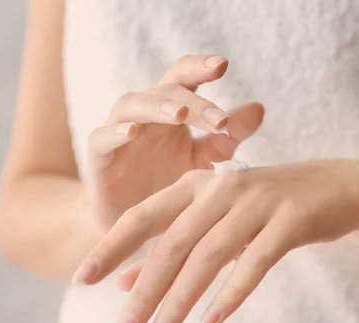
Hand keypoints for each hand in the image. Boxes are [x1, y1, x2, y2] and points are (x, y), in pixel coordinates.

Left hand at [74, 159, 358, 322]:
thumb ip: (172, 246)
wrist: (334, 187)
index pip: (142, 217)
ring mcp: (257, 202)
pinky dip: (232, 291)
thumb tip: (124, 284)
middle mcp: (221, 188)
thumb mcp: (215, 222)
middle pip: (172, 244)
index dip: (111, 248)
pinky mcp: (290, 219)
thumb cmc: (265, 208)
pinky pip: (256, 261)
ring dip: (181, 301)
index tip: (81, 281)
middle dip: (144, 291)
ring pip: (209, 256)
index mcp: (197, 185)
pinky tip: (212, 321)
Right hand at [84, 54, 264, 231]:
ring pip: (132, 104)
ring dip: (157, 107)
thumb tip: (259, 108)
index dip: (200, 67)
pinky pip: (103, 137)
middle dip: (193, 101)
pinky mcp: (99, 155)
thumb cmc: (167, 182)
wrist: (133, 221)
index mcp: (170, 110)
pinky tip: (132, 132)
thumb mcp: (204, 159)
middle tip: (219, 121)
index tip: (223, 65)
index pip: (184, 78)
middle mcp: (145, 113)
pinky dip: (116, 132)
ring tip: (181, 115)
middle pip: (165, 90)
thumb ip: (227, 135)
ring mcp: (118, 130)